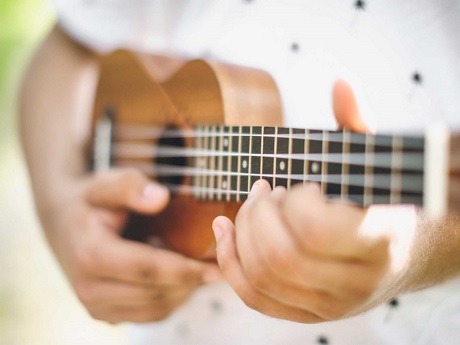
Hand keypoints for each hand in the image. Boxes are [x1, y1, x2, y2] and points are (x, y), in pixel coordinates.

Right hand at [41, 169, 220, 322]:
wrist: (66, 226)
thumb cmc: (93, 202)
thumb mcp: (106, 183)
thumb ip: (130, 186)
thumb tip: (160, 197)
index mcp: (90, 254)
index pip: (146, 268)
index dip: (184, 268)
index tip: (215, 267)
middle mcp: (89, 289)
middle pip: (153, 292)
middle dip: (189, 281)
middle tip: (218, 266)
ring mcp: (96, 307)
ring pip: (155, 308)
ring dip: (183, 292)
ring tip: (202, 270)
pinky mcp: (107, 316)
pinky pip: (149, 315)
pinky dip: (172, 299)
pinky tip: (183, 279)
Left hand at [211, 80, 417, 321]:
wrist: (405, 253)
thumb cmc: (382, 201)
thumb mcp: (374, 163)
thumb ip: (357, 125)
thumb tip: (340, 83)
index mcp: (379, 241)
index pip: (316, 229)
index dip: (294, 201)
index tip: (297, 184)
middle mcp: (355, 284)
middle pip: (280, 256)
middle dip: (258, 214)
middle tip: (265, 188)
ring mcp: (330, 305)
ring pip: (262, 277)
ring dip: (243, 233)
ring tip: (254, 204)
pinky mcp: (307, 313)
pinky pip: (254, 296)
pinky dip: (229, 260)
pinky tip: (224, 228)